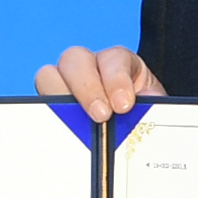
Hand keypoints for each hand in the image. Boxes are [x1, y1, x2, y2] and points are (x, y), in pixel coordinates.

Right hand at [33, 45, 162, 120]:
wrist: (138, 139)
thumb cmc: (146, 121)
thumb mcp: (155, 113)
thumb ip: (154, 107)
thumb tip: (148, 105)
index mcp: (119, 64)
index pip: (112, 58)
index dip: (116, 79)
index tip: (123, 105)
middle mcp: (90, 69)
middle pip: (73, 59)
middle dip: (86, 86)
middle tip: (101, 116)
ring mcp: (66, 87)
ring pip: (49, 76)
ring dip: (60, 96)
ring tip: (77, 123)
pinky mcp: (53, 107)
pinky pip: (42, 104)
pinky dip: (48, 114)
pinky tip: (62, 131)